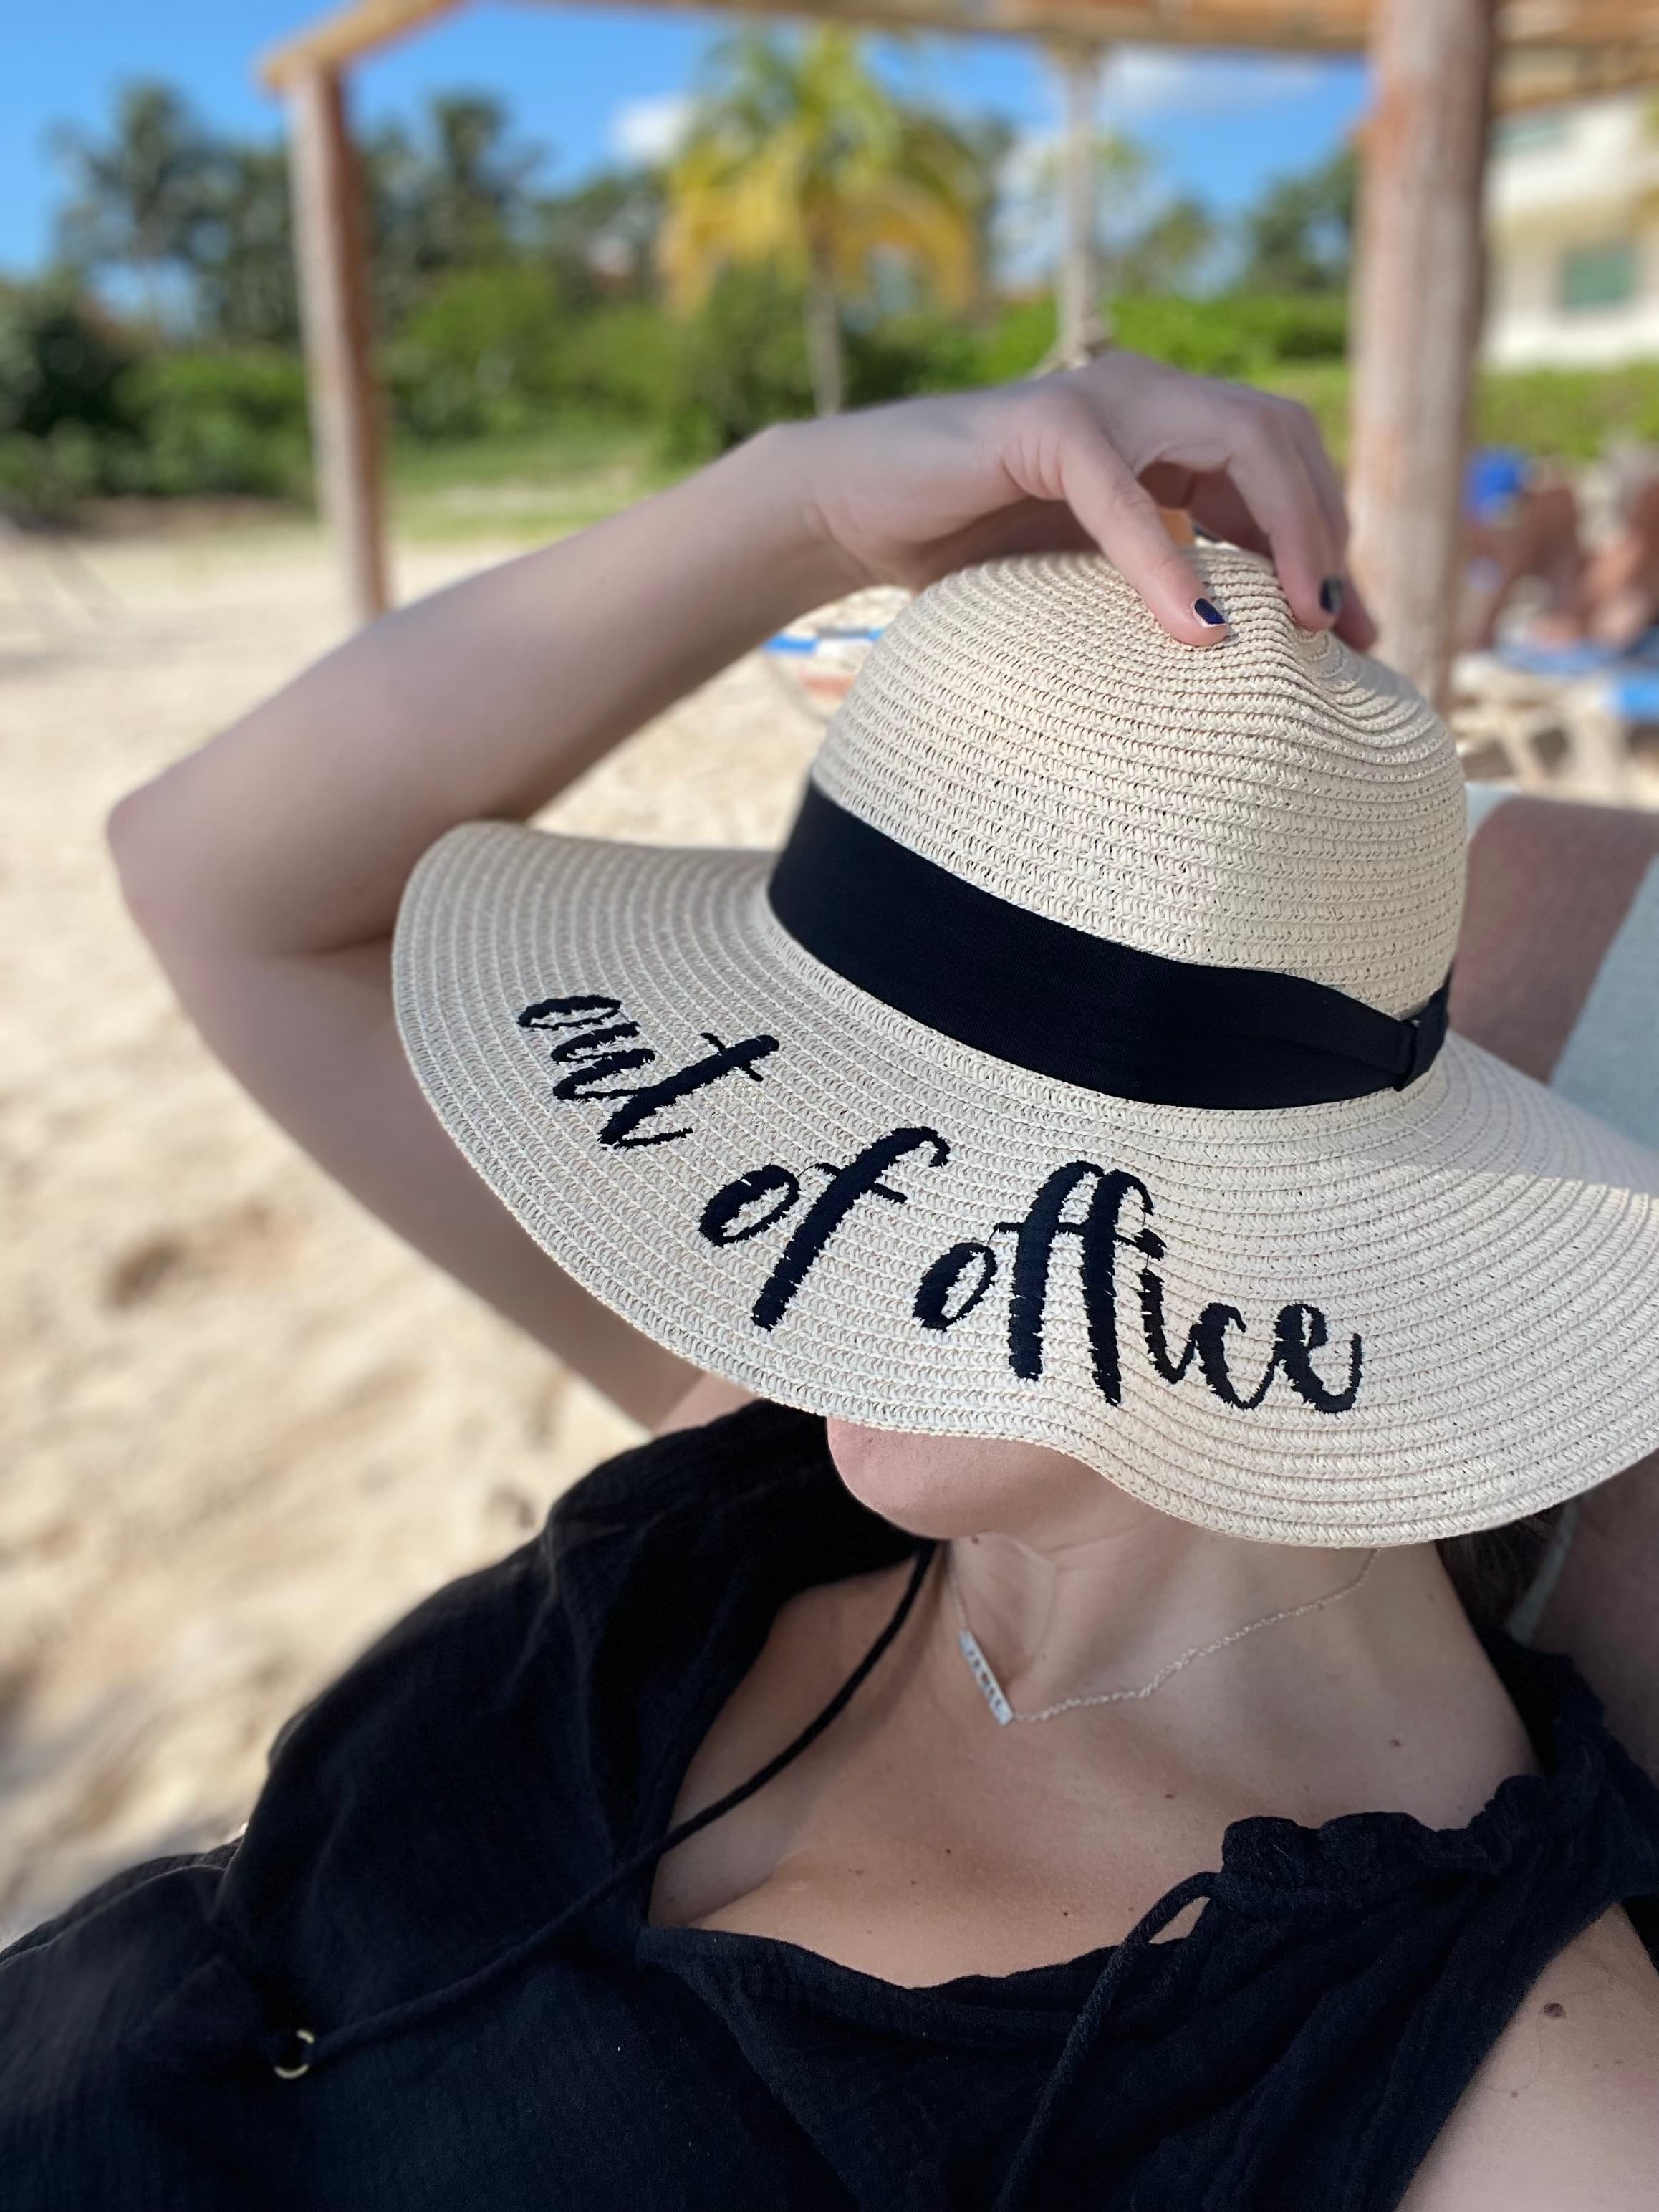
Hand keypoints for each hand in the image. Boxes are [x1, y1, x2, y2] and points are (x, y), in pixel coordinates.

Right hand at [784, 351, 1376, 652]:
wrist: (853, 508)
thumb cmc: (965, 549)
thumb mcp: (1089, 571)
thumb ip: (1163, 578)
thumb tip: (1241, 648)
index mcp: (1164, 424)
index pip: (1281, 462)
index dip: (1328, 542)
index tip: (1359, 635)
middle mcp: (1144, 393)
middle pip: (1281, 438)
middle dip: (1325, 533)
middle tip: (1340, 630)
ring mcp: (1096, 399)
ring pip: (1237, 442)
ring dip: (1282, 534)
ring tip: (1301, 620)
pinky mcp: (1041, 426)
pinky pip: (1126, 496)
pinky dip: (1167, 565)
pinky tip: (1199, 630)